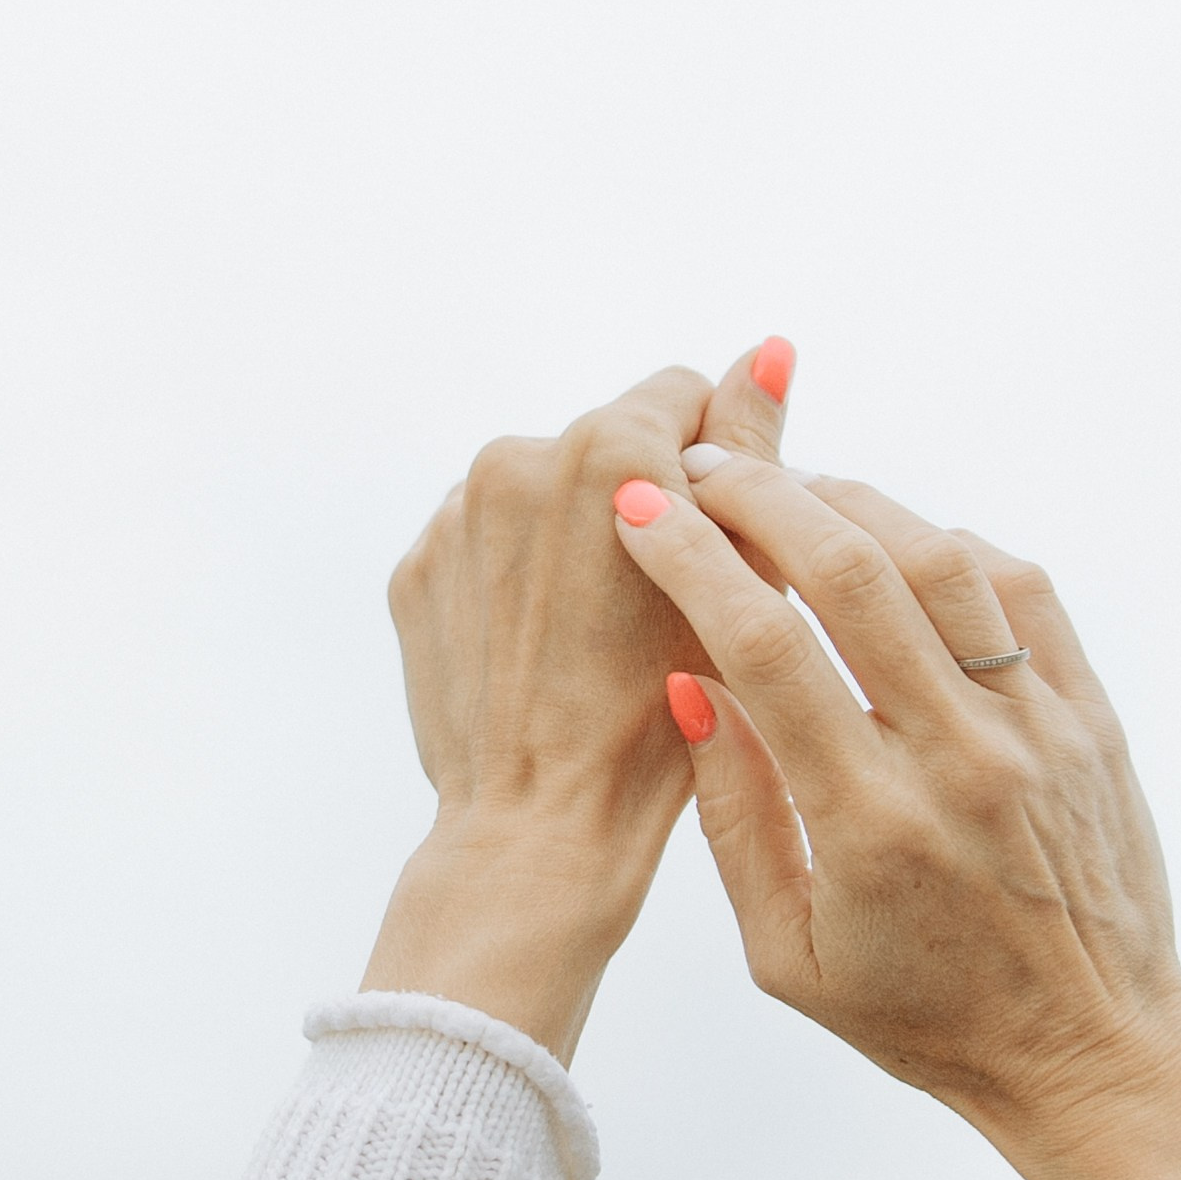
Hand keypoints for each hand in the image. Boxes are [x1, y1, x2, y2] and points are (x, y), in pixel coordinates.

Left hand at [362, 362, 733, 1059]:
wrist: (540, 830)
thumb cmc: (663, 719)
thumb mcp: (735, 582)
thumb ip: (751, 454)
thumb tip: (764, 349)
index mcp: (606, 447)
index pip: (681, 396)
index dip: (713, 467)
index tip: (716, 542)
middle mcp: (515, 458)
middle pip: (605, 444)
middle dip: (639, 500)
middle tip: (663, 601)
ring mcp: (454, 517)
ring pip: (541, 496)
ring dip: (574, 537)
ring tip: (601, 637)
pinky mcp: (416, 571)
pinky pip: (485, 548)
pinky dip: (518, 583)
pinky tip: (547, 652)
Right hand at [614, 385, 1180, 1179]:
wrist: (1093, 1051)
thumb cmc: (922, 1016)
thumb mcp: (787, 955)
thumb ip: (733, 817)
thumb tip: (687, 684)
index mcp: (871, 825)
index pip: (765, 648)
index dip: (691, 562)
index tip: (641, 512)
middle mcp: (961, 759)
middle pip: (852, 570)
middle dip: (760, 497)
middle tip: (701, 468)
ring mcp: (1038, 729)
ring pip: (939, 557)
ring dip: (850, 500)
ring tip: (785, 486)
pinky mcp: (1090, 715)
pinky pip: (1018, 587)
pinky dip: (945, 542)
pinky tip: (892, 539)